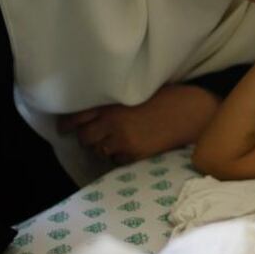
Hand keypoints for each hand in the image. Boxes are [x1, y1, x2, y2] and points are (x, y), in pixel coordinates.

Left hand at [58, 84, 220, 163]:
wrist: (190, 111)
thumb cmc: (168, 97)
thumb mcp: (136, 93)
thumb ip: (115, 103)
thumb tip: (96, 113)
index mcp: (112, 104)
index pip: (78, 116)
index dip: (67, 124)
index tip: (63, 128)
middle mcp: (112, 122)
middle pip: (85, 138)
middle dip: (87, 138)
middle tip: (92, 137)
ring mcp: (123, 140)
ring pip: (99, 151)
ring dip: (103, 148)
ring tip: (114, 143)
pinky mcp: (135, 153)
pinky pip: (117, 160)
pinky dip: (119, 156)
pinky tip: (129, 149)